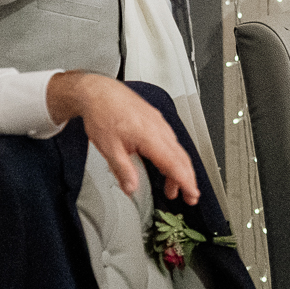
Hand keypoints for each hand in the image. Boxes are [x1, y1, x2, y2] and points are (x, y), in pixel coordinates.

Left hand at [46, 71, 197, 203]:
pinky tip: (165, 164)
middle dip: (188, 179)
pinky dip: (173, 157)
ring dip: (179, 169)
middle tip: (190, 197)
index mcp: (149, 136)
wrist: (98, 92)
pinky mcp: (155, 120)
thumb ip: (123, 170)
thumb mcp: (108, 148)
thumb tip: (131, 188)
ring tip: (173, 187)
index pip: (174, 164)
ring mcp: (159, 123)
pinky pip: (171, 141)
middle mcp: (158, 128)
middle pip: (181, 158)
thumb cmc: (102, 113)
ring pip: (177, 150)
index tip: (192, 194)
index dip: (185, 181)